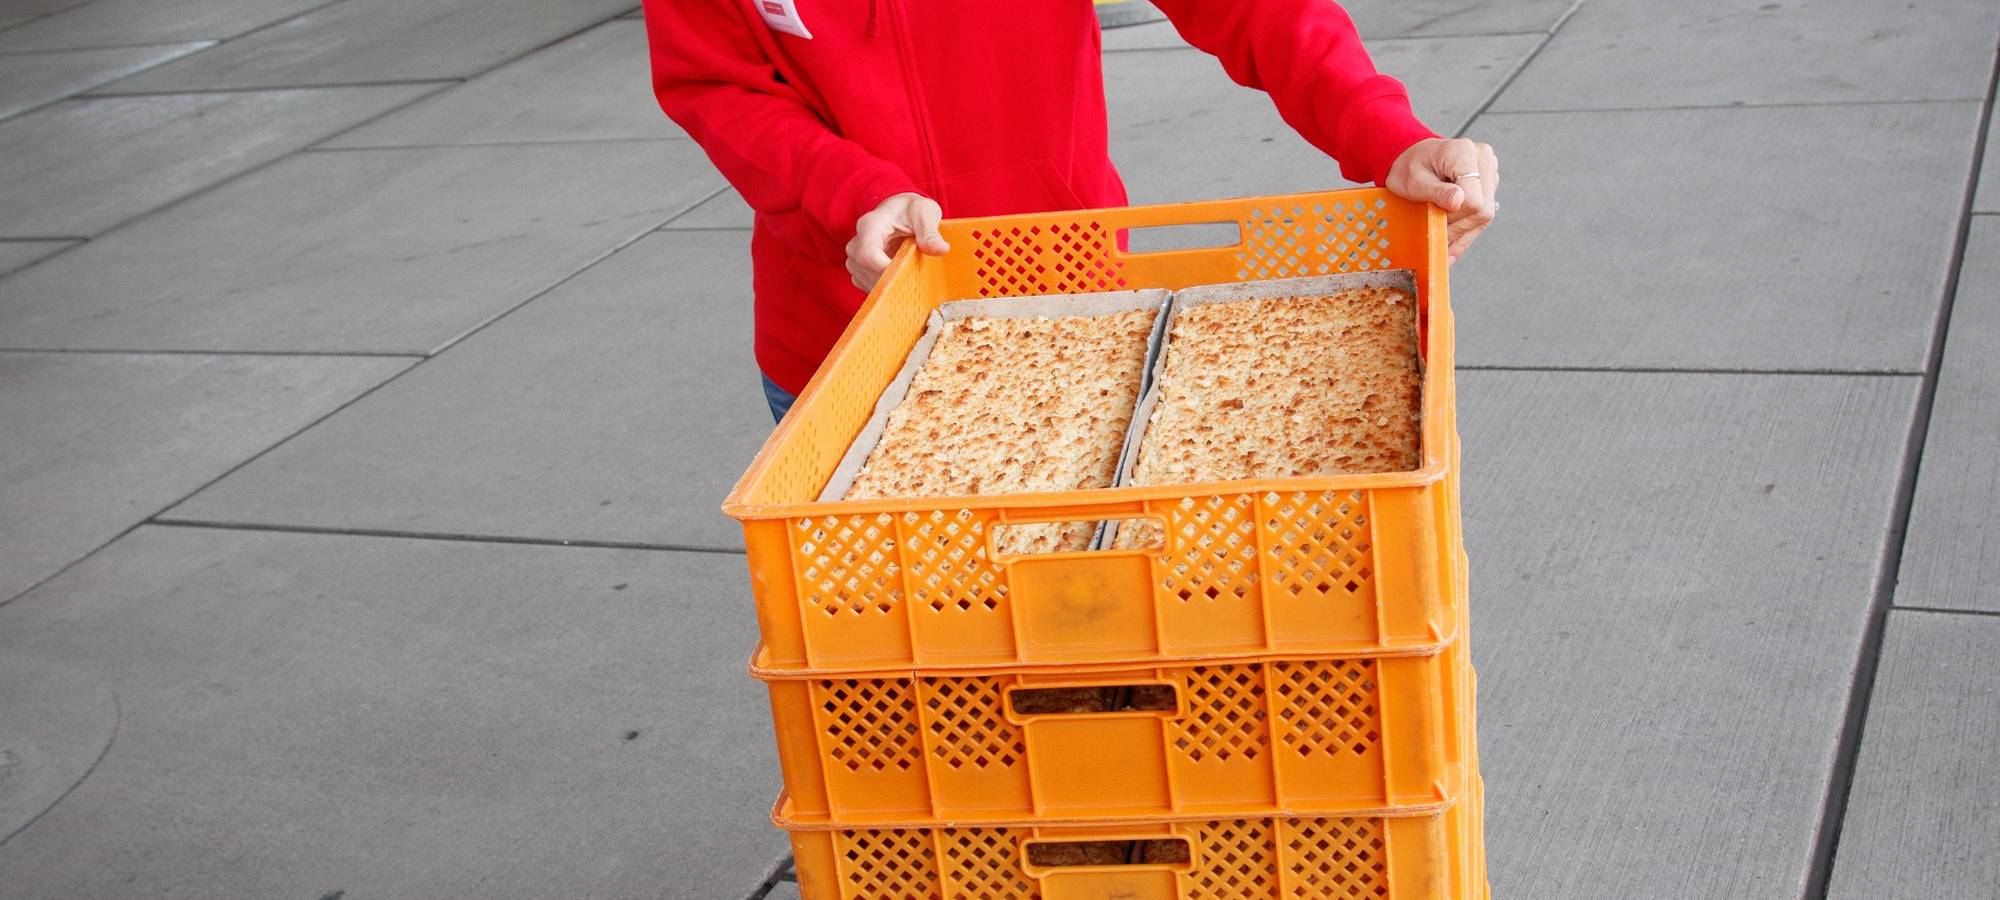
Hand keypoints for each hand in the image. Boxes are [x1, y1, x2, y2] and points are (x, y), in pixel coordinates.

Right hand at [845, 192, 949, 290]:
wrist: (900, 213)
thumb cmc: (911, 211)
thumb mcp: (925, 214)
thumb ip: (930, 232)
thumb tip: (941, 249)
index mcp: (869, 225)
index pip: (869, 255)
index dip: (887, 270)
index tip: (910, 273)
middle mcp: (856, 243)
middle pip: (867, 272)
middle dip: (893, 278)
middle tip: (916, 275)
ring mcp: (854, 260)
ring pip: (868, 283)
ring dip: (891, 284)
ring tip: (910, 272)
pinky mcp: (859, 272)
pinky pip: (869, 287)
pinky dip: (888, 288)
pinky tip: (902, 277)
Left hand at [1385, 137, 1499, 263]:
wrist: (1411, 157)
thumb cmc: (1409, 167)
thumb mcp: (1415, 181)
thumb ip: (1437, 192)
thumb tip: (1458, 202)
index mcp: (1464, 153)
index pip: (1473, 199)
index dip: (1454, 217)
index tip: (1436, 221)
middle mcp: (1482, 159)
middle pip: (1483, 208)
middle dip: (1459, 227)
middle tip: (1438, 237)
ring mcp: (1489, 171)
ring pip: (1486, 213)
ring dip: (1463, 232)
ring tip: (1444, 244)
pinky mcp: (1488, 183)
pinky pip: (1483, 212)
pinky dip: (1467, 229)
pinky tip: (1454, 242)